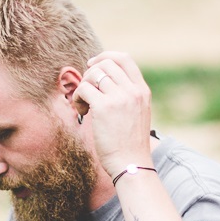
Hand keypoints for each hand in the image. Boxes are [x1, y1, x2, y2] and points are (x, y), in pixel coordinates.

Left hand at [73, 51, 153, 178]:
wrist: (131, 163)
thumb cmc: (129, 144)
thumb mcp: (137, 114)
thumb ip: (127, 96)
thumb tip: (104, 81)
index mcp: (142, 90)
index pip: (124, 59)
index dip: (105, 57)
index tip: (92, 66)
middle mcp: (133, 90)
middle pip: (106, 63)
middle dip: (90, 74)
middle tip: (86, 92)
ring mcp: (119, 97)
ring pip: (93, 74)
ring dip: (83, 87)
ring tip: (84, 105)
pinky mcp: (103, 108)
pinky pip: (83, 89)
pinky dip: (77, 98)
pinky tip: (82, 112)